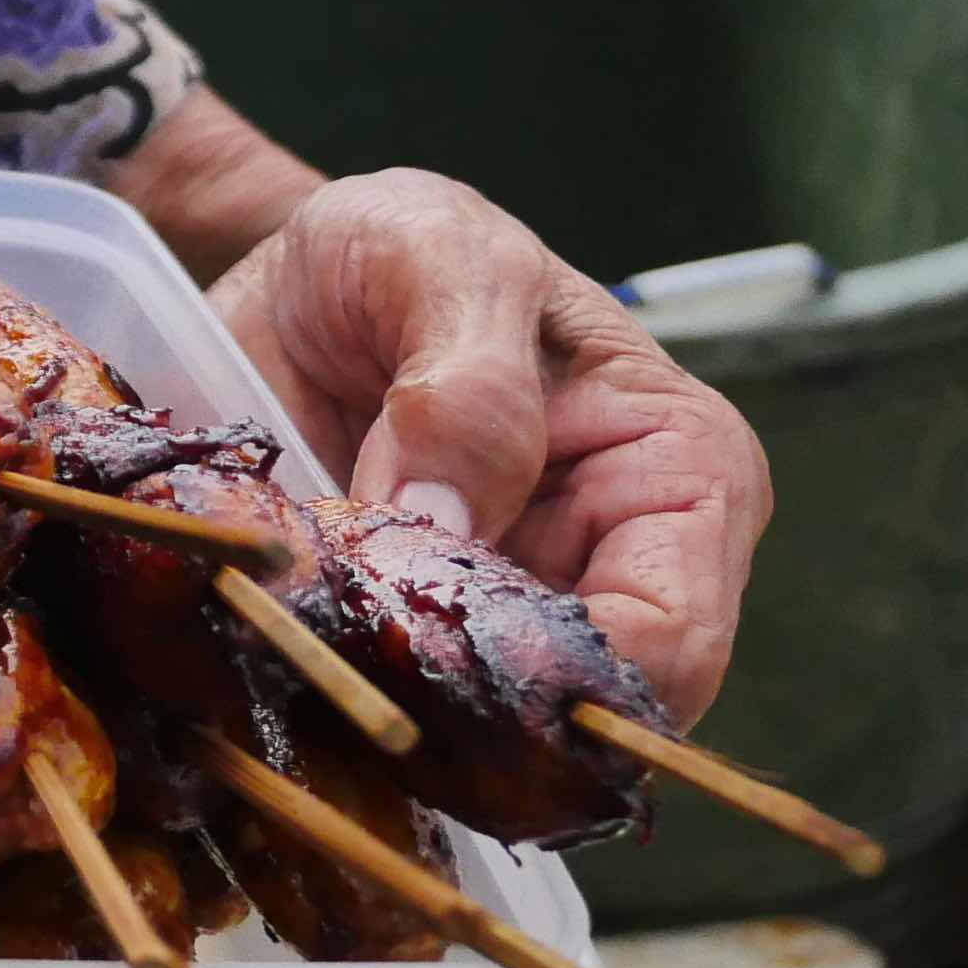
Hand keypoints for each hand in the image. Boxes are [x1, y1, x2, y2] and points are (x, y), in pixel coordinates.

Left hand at [209, 169, 769, 721]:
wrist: (297, 272)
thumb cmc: (400, 245)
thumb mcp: (435, 254)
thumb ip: (467, 381)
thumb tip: (451, 523)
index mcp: (679, 470)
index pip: (671, 638)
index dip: (563, 674)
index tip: (435, 648)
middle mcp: (617, 563)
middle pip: (575, 706)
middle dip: (464, 698)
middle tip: (345, 649)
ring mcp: (520, 610)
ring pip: (483, 722)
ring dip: (390, 695)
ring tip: (305, 633)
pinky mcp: (430, 632)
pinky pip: (400, 698)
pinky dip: (345, 681)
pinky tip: (288, 640)